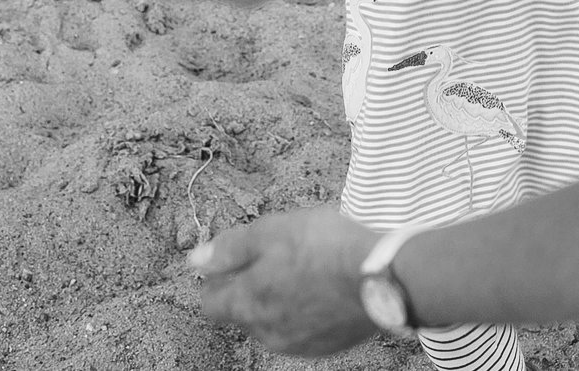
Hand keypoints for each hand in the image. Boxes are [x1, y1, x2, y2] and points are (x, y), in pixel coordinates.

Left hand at [192, 206, 379, 355]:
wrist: (382, 275)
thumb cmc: (326, 248)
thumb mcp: (271, 232)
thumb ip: (230, 248)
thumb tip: (196, 260)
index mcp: (249, 305)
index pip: (210, 303)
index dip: (216, 278)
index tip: (232, 260)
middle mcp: (268, 333)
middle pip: (244, 312)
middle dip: (251, 287)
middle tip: (277, 256)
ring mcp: (299, 343)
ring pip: (275, 321)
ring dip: (281, 299)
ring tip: (306, 268)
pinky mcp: (327, 345)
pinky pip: (304, 328)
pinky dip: (307, 310)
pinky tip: (324, 287)